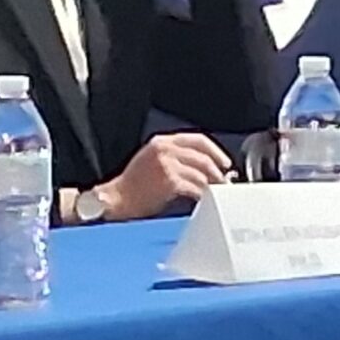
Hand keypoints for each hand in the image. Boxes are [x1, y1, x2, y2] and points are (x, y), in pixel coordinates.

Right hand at [94, 132, 232, 220]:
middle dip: (217, 170)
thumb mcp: (152, 160)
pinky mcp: (169, 181)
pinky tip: (204, 199)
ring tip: (216, 192)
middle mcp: (165, 149)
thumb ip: (175, 158)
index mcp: (161, 142)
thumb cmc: (132, 187)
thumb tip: (202, 168)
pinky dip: (203, 194)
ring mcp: (167, 164)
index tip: (224, 162)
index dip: (215, 151)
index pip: (197, 139)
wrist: (115, 200)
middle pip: (203, 156)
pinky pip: (195, 187)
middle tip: (224, 181)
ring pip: (201, 172)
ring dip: (212, 184)